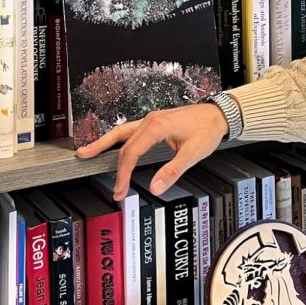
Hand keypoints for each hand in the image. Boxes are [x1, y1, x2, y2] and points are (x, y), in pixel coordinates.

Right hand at [74, 102, 228, 200]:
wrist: (219, 114)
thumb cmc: (207, 129)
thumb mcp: (192, 153)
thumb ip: (173, 171)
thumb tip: (155, 187)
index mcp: (157, 126)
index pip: (131, 153)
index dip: (123, 174)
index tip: (120, 190)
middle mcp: (150, 120)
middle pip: (121, 141)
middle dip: (108, 161)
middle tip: (92, 172)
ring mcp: (151, 119)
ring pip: (121, 132)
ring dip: (104, 143)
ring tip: (86, 152)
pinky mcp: (155, 122)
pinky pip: (130, 131)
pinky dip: (118, 140)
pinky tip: (112, 146)